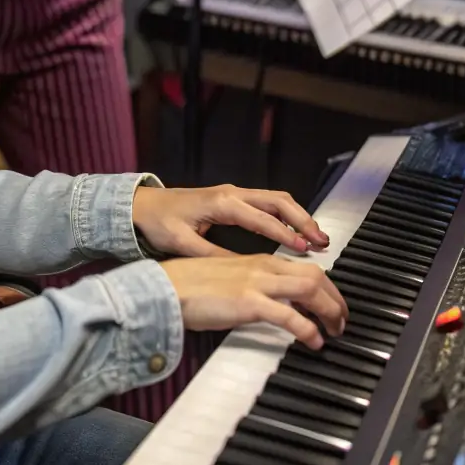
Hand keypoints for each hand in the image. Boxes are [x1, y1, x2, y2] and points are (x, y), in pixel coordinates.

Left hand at [132, 182, 329, 257]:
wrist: (143, 206)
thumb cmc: (160, 223)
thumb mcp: (183, 244)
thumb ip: (214, 257)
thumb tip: (244, 270)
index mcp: (222, 203)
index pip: (262, 217)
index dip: (284, 233)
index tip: (303, 248)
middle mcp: (232, 194)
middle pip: (277, 201)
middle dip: (302, 219)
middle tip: (321, 240)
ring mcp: (234, 194)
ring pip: (276, 199)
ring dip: (298, 215)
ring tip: (316, 237)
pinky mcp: (234, 199)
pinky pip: (268, 202)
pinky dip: (287, 214)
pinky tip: (296, 231)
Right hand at [160, 254, 347, 345]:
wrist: (167, 288)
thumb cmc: (190, 286)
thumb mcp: (229, 280)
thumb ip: (252, 287)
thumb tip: (271, 304)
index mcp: (259, 261)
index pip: (305, 268)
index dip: (327, 287)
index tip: (333, 304)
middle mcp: (263, 267)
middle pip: (317, 276)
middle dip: (337, 299)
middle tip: (343, 321)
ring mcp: (258, 283)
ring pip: (311, 289)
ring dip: (331, 312)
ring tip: (336, 331)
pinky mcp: (250, 303)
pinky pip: (290, 316)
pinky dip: (309, 330)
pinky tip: (314, 342)